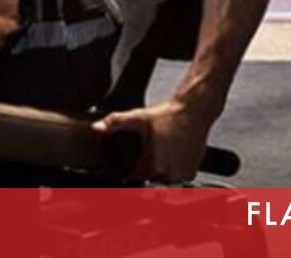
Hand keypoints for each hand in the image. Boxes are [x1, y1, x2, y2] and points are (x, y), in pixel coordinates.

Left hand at [92, 99, 215, 183]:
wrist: (193, 112)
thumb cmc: (168, 116)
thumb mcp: (137, 118)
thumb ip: (114, 122)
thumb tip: (97, 127)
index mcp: (154, 165)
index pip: (134, 177)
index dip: (130, 167)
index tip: (134, 157)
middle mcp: (169, 174)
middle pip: (148, 177)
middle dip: (145, 166)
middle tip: (150, 148)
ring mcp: (182, 175)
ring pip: (162, 178)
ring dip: (159, 169)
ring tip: (161, 150)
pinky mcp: (191, 173)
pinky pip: (176, 177)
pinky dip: (173, 169)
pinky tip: (171, 153)